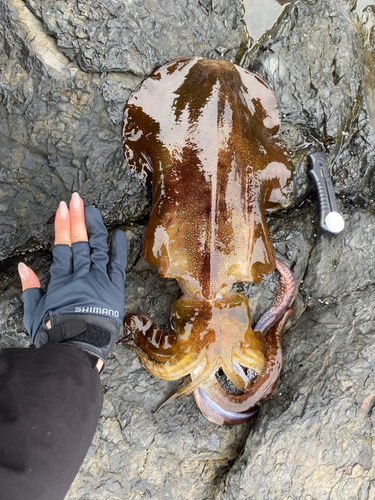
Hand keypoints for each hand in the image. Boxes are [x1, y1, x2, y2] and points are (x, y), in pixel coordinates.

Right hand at [18, 193, 126, 369]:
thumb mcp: (34, 313)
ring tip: (92, 209)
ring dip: (95, 227)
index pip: (62, 246)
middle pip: (80, 241)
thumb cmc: (55, 334)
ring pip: (97, 248)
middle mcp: (82, 276)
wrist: (79, 351)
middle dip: (77, 217)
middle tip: (76, 198)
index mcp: (62, 280)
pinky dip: (118, 249)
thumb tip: (23, 267)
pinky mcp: (114, 289)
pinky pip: (118, 265)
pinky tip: (118, 233)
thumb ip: (30, 288)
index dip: (62, 226)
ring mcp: (100, 281)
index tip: (62, 208)